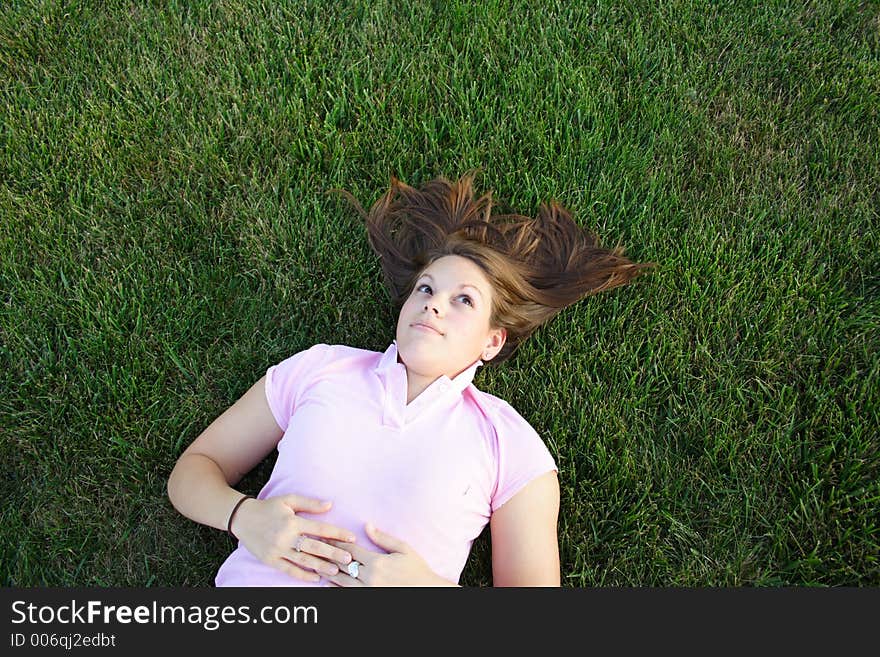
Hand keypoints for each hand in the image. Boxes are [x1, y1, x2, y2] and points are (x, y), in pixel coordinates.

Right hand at [231, 494, 356, 582]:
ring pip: (303, 561)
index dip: (337, 533)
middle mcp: (286, 537)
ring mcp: (278, 550)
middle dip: (333, 553)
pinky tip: (316, 578)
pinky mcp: (270, 560)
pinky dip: (302, 575)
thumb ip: (310, 503)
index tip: (352, 538)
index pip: (320, 529)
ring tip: (336, 571)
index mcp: (293, 522)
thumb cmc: (269, 507)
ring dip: (321, 566)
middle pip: (314, 547)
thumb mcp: (288, 500)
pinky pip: (289, 570)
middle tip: (349, 559)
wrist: (242, 518)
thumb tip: (330, 504)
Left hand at [325, 523, 446, 586]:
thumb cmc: (416, 569)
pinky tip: (327, 583)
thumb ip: (383, 538)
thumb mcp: (403, 549)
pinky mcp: (367, 598)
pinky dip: (335, 588)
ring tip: (314, 564)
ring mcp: (367, 590)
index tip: (324, 536)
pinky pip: (347, 593)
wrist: (425, 591)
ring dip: (327, 571)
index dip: (336, 542)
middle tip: (312, 547)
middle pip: (341, 564)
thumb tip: (367, 525)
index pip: (350, 549)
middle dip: (326, 554)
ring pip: (341, 580)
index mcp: (376, 562)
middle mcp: (368, 578)